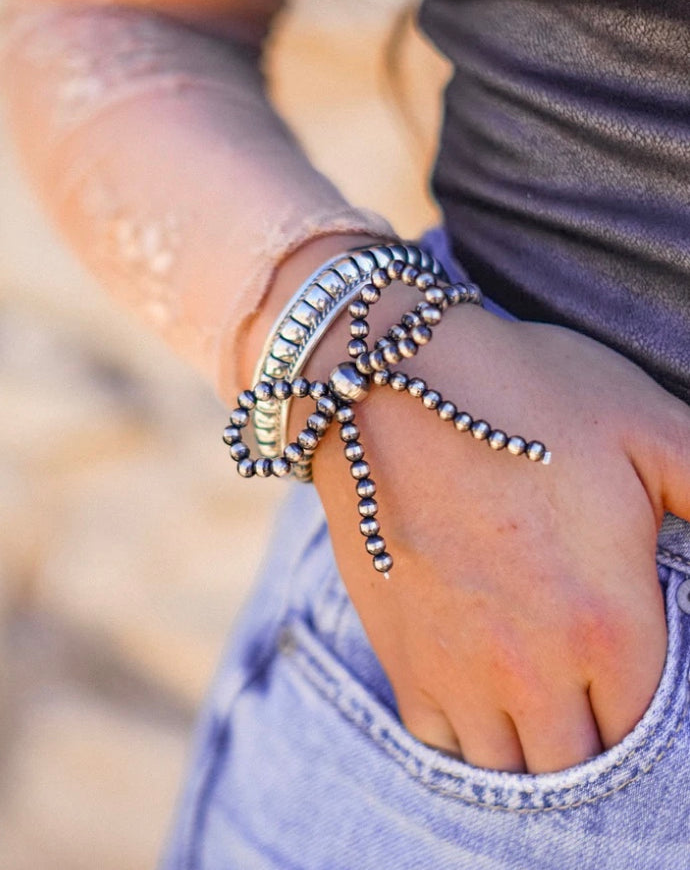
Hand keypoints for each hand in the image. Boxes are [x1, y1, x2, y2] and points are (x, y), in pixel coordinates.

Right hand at [308, 300, 689, 773]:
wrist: (385, 384)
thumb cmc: (523, 393)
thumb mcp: (649, 424)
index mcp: (608, 624)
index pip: (647, 728)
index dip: (649, 711)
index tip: (635, 675)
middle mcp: (531, 669)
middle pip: (579, 765)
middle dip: (594, 738)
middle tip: (593, 696)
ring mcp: (457, 670)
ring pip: (509, 769)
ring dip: (533, 749)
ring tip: (543, 709)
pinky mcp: (401, 655)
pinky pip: (440, 741)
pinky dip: (468, 737)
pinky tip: (483, 698)